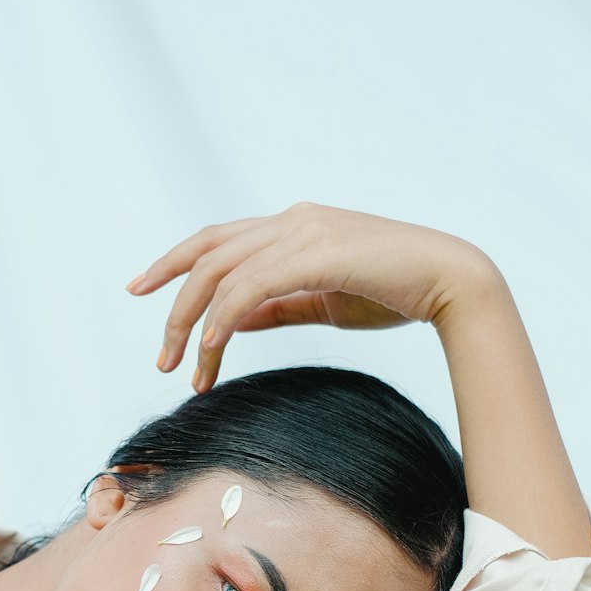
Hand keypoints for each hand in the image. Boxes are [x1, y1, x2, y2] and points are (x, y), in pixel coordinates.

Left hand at [125, 202, 496, 390]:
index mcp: (292, 225)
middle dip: (174, 306)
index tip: (140, 290)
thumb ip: (276, 306)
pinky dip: (225, 318)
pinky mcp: (318, 253)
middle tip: (161, 357)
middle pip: (207, 255)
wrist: (451, 281)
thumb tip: (230, 321)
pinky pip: (252, 285)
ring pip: (222, 272)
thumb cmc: (393, 292)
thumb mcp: (321, 301)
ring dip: (195, 325)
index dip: (172, 262)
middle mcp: (291, 220)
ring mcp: (304, 232)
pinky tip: (213, 349)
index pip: (215, 239)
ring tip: (185, 370)